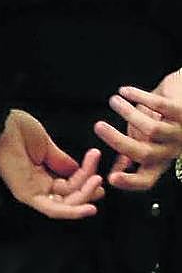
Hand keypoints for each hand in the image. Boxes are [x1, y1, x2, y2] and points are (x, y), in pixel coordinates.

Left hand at [0, 109, 103, 219]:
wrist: (2, 123)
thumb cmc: (18, 129)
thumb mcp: (47, 146)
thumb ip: (63, 162)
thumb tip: (80, 172)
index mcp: (41, 173)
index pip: (69, 183)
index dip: (85, 177)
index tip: (97, 164)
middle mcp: (37, 185)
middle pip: (69, 196)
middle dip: (88, 189)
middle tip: (100, 180)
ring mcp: (31, 191)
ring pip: (65, 204)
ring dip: (84, 195)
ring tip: (97, 182)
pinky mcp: (26, 195)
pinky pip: (52, 210)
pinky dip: (72, 211)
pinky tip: (89, 207)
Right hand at [94, 72, 181, 190]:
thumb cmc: (162, 119)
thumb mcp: (146, 138)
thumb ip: (132, 150)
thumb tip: (116, 168)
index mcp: (161, 161)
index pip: (147, 179)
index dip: (130, 181)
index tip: (110, 178)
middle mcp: (173, 150)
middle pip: (145, 154)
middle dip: (118, 141)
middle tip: (98, 125)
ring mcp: (180, 132)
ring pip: (152, 129)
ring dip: (128, 113)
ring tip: (113, 100)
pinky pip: (159, 105)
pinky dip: (138, 96)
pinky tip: (124, 91)